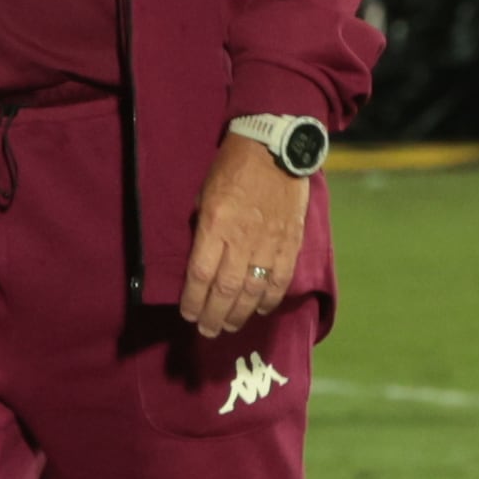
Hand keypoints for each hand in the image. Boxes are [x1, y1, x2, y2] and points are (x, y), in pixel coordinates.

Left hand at [179, 133, 308, 339]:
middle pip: (226, 289)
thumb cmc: (232, 166)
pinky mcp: (291, 241)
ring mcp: (269, 242)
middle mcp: (241, 238)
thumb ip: (202, 227)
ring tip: (229, 326)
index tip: (188, 314)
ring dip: (240, 313)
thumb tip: (200, 259)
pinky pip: (280, 278)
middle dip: (214, 315)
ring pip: (253, 289)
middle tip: (207, 332)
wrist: (275, 146)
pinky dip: (270, 298)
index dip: (193, 299)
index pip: (200, 273)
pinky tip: (260, 309)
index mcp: (215, 224)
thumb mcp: (204, 192)